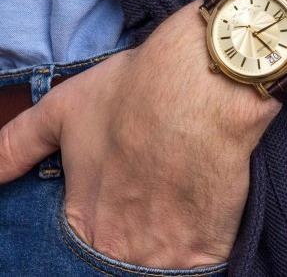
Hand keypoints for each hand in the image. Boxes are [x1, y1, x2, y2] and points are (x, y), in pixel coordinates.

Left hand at [0, 0, 286, 268]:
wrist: (201, 84)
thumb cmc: (133, 93)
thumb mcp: (64, 109)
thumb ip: (16, 146)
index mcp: (85, 223)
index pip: (82, 253)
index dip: (104, 230)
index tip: (119, 210)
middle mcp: (121, 249)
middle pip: (124, 261)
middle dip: (134, 239)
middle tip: (151, 203)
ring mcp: (168, 253)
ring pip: (160, 267)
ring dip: (165, 244)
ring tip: (173, 207)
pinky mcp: (211, 245)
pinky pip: (201, 265)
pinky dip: (198, 246)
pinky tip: (199, 213)